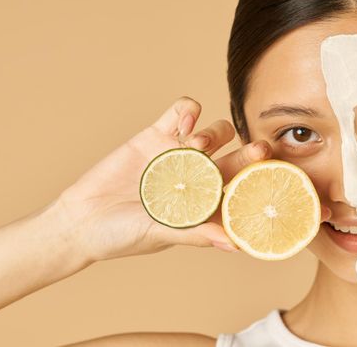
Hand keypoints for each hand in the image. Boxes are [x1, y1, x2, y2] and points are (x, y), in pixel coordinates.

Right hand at [55, 97, 271, 261]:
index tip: (275, 178)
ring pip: (215, 131)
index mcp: (207, 201)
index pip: (243, 187)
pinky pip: (181, 112)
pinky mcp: (156, 134)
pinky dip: (188, 110)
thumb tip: (236, 245)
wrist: (81, 219)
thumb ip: (197, 233)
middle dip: (250, 152)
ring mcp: (178, 153)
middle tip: (260, 149)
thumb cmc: (123, 236)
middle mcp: (198, 175)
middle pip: (235, 156)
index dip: (260, 180)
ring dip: (214, 133)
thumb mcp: (162, 234)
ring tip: (196, 145)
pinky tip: (185, 122)